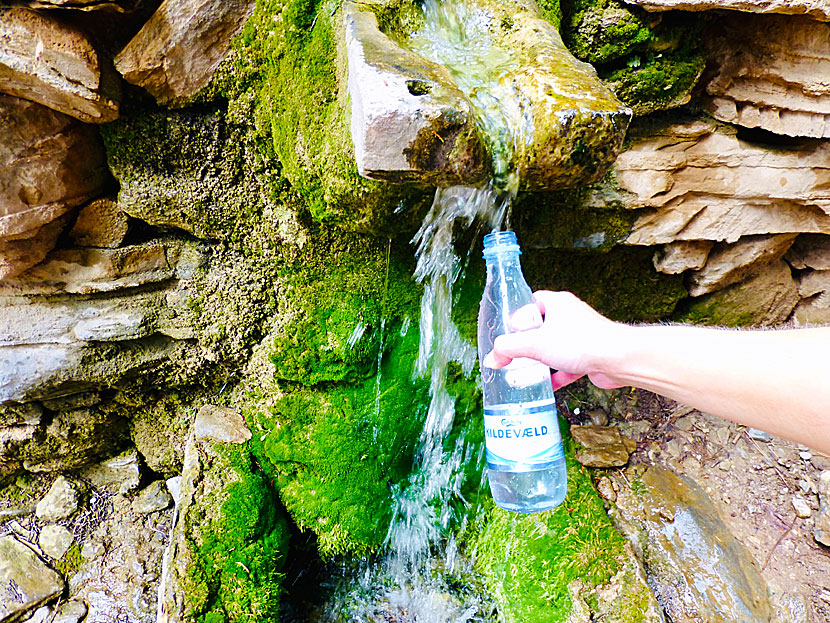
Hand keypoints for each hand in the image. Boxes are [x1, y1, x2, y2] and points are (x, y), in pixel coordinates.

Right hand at [482, 290, 626, 390]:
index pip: (530, 304)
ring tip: (524, 373)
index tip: (508, 335)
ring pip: (552, 349)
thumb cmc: (583, 342)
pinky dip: (555, 376)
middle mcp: (568, 317)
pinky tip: (544, 387)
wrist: (619, 360)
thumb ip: (509, 349)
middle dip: (525, 345)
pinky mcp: (588, 356)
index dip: (517, 319)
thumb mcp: (536, 344)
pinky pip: (565, 366)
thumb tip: (492, 357)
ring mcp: (579, 337)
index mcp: (556, 303)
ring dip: (539, 362)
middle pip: (539, 329)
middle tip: (512, 357)